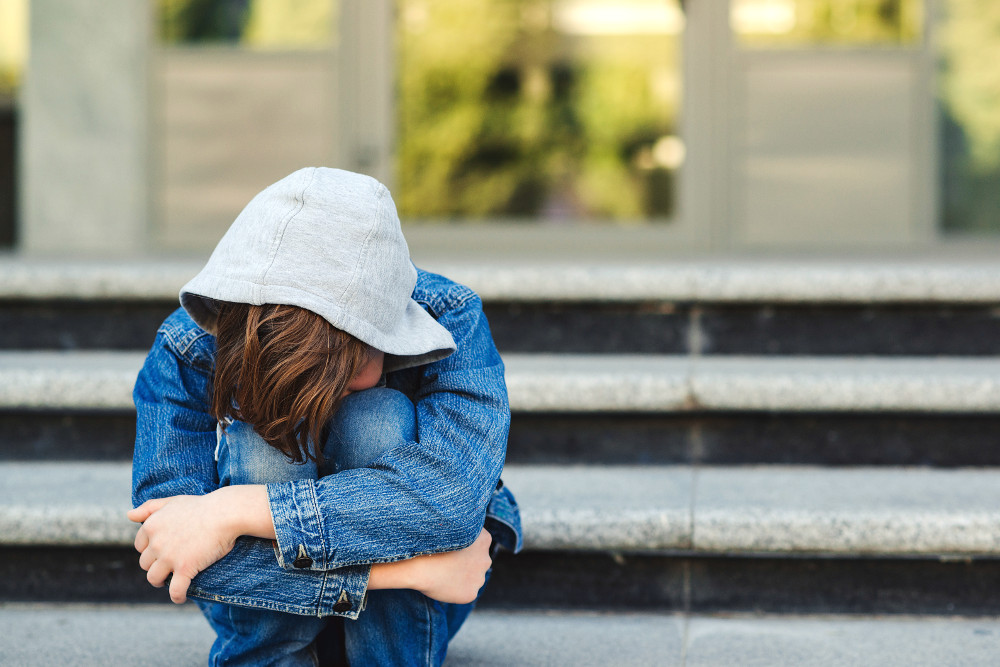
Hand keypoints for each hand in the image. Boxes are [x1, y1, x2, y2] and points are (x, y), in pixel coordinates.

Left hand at [128, 493, 238, 603]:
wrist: (225, 514)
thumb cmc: (201, 506)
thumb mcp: (172, 501)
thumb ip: (149, 507)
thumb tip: (129, 515)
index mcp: (151, 526)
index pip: (139, 546)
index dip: (150, 550)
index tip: (161, 551)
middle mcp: (156, 543)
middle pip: (145, 563)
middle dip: (155, 565)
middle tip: (169, 565)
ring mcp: (170, 557)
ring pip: (154, 578)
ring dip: (161, 581)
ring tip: (170, 581)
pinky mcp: (185, 568)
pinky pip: (175, 590)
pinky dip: (177, 596)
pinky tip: (180, 598)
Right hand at [370, 528, 492, 603]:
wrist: (418, 563)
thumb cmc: (428, 539)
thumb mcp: (449, 524)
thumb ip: (460, 528)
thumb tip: (459, 524)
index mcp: (484, 538)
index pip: (478, 543)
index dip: (463, 545)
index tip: (450, 547)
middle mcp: (486, 558)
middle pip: (478, 560)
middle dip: (466, 562)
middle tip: (445, 561)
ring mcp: (479, 577)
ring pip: (472, 577)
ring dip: (461, 576)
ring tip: (441, 573)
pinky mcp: (471, 593)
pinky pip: (464, 591)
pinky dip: (455, 590)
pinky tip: (441, 584)